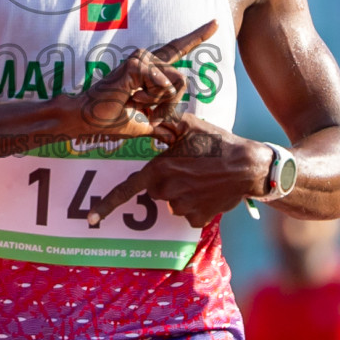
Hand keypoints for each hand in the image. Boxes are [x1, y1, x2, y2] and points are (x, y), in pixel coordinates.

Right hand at [72, 20, 217, 136]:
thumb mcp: (142, 125)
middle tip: (148, 114)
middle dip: (170, 105)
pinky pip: (162, 84)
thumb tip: (172, 138)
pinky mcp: (135, 64)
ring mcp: (140, 59)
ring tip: (135, 103)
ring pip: (174, 83)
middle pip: (182, 81)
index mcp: (151, 69)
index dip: (198, 36)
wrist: (87, 120)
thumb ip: (159, 127)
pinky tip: (132, 97)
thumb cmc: (109, 120)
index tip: (217, 22)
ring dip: (158, 103)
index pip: (178, 49)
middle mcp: (147, 59)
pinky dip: (150, 98)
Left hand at [87, 112, 269, 228]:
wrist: (248, 166)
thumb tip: (150, 118)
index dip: (106, 206)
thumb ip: (165, 123)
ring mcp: (183, 207)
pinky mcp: (198, 218)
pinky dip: (197, 205)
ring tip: (203, 177)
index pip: (126, 190)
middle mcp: (167, 191)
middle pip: (156, 190)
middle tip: (188, 167)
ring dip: (183, 192)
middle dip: (167, 180)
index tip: (91, 221)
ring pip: (173, 202)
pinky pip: (190, 214)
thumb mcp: (189, 125)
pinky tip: (210, 191)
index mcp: (160, 169)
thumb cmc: (217, 142)